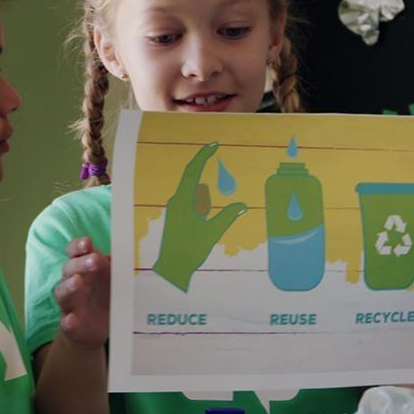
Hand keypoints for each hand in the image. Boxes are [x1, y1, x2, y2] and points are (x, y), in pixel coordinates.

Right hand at [54, 237, 110, 348]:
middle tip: (95, 261)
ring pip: (62, 292)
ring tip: (78, 282)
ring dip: (69, 285)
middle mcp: (72, 283)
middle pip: (69, 269)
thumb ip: (115, 268)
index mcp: (83, 269)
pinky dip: (68, 321)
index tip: (87, 243)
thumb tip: (122, 257)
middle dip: (80, 263)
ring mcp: (69, 304)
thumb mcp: (113, 281)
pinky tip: (71, 319)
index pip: (74, 252)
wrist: (100, 329)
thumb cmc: (105, 297)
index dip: (78, 246)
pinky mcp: (71, 325)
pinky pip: (66, 323)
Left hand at [152, 143, 246, 291]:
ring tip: (201, 232)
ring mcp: (175, 210)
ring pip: (196, 200)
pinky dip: (201, 213)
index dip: (203, 156)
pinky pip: (193, 209)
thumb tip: (243, 206)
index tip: (214, 144)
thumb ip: (228, 216)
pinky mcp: (176, 218)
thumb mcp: (212, 233)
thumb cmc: (189, 251)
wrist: (171, 269)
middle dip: (208, 194)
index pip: (193, 171)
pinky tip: (201, 231)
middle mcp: (177, 201)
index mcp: (183, 200)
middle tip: (213, 207)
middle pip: (196, 186)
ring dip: (204, 208)